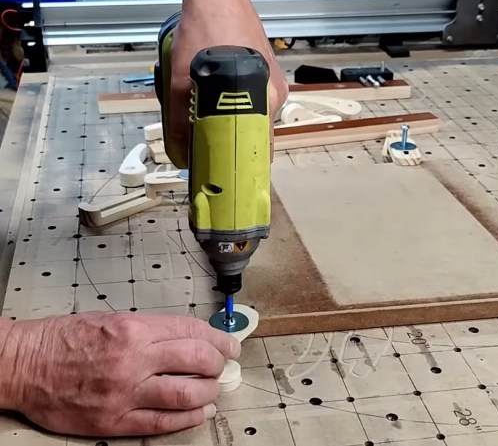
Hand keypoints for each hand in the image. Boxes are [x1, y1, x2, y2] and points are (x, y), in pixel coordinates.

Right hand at [1, 312, 239, 436]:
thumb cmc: (64, 340)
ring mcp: (125, 393)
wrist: (23, 364)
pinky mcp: (114, 421)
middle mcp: (133, 360)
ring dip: (209, 392)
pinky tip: (201, 412)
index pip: (193, 332)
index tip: (230, 345)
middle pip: (198, 361)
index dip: (220, 340)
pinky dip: (189, 418)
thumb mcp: (113, 319)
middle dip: (218, 364)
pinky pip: (163, 423)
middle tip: (222, 365)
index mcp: (134, 330)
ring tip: (212, 390)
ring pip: (187, 394)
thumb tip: (191, 338)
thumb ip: (153, 330)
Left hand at [168, 0, 288, 166]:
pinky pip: (254, 101)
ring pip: (253, 119)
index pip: (259, 151)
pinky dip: (237, 107)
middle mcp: (274, 95)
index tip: (229, 180)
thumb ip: (180, 122)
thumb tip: (181, 155)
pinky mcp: (267, 73)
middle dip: (234, 147)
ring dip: (233, 125)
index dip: (242, 168)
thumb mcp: (181, 79)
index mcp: (263, 102)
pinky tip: (218, 98)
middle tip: (212, 154)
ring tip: (210, 121)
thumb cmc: (207, 30)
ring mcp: (273, 83)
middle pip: (255, 137)